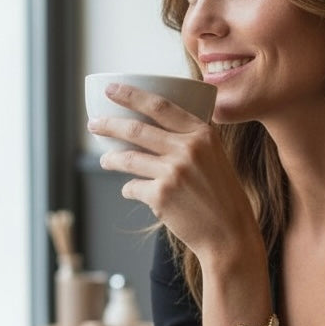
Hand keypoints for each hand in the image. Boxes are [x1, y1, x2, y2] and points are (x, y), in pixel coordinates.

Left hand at [88, 83, 262, 265]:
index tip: (111, 89)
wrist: (230, 236)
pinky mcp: (160, 196)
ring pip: (127, 158)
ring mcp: (173, 172)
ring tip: (106, 160)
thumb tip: (151, 132)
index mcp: (203, 135)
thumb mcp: (216, 159)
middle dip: (109, 124)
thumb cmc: (224, 199)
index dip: (131, 95)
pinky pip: (132, 187)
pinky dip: (130, 190)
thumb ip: (192, 142)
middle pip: (136, 128)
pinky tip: (134, 192)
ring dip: (111, 159)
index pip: (160, 106)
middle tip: (94, 124)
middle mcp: (188, 149)